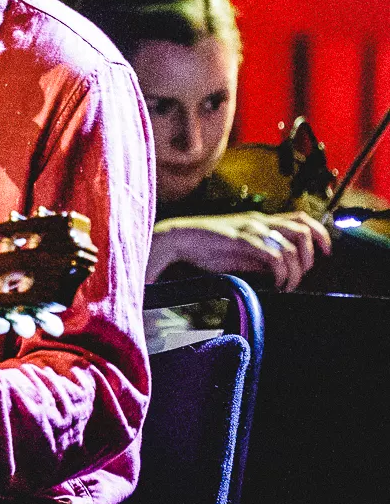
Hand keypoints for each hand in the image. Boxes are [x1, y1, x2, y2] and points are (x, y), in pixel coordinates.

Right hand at [150, 210, 331, 289]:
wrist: (179, 238)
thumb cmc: (205, 245)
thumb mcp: (239, 250)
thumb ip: (260, 256)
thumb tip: (280, 269)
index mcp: (260, 220)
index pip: (302, 219)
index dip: (320, 234)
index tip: (325, 253)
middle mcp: (260, 221)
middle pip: (303, 230)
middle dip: (310, 257)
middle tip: (300, 275)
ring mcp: (251, 229)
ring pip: (292, 245)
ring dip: (296, 270)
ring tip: (287, 284)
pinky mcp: (242, 241)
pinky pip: (274, 256)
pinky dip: (281, 273)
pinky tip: (276, 283)